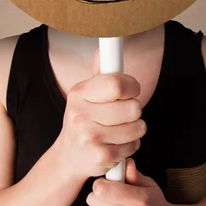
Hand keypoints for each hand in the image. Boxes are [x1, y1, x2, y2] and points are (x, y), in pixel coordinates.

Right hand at [57, 49, 146, 179]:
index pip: (116, 84)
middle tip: (125, 114)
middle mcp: (80, 114)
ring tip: (121, 130)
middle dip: (135, 110)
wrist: (69, 156)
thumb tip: (105, 48)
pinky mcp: (100, 157)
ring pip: (137, 127)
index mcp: (79, 93)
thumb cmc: (84, 119)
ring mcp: (89, 137)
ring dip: (135, 129)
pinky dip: (131, 145)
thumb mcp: (87, 94)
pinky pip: (133, 145)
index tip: (132, 89)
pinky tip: (118, 144)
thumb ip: (100, 74)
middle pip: (132, 107)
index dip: (132, 85)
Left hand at [86, 158, 177, 205]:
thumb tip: (125, 163)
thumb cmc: (156, 204)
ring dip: (99, 203)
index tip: (108, 181)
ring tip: (113, 202)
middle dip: (99, 191)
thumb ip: (134, 174)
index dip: (102, 182)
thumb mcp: (149, 184)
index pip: (102, 189)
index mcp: (138, 200)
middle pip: (94, 199)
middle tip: (110, 191)